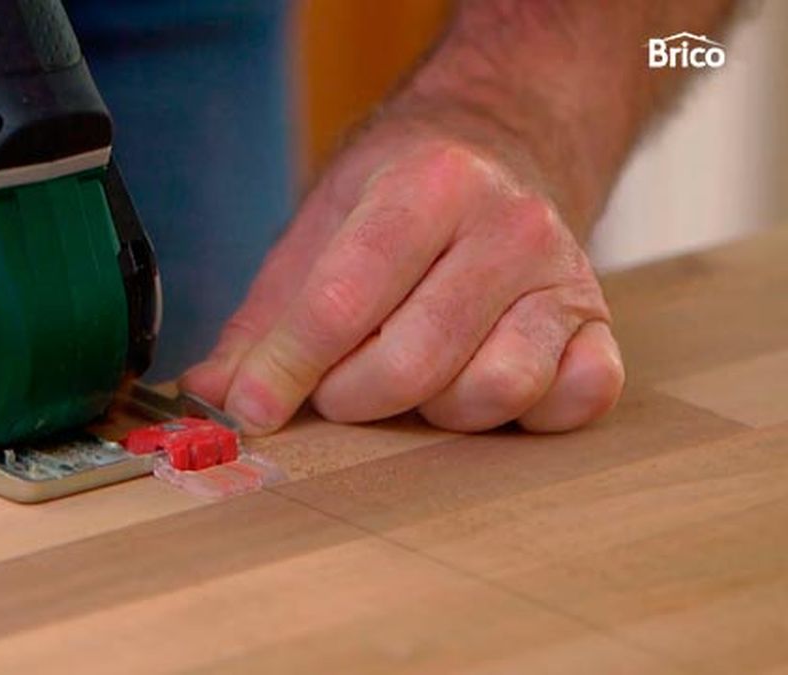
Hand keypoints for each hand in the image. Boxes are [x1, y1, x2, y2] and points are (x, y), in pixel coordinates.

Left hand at [182, 110, 624, 434]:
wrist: (499, 153)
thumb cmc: (395, 202)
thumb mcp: (316, 233)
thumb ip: (262, 321)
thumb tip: (210, 395)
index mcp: (427, 186)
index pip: (343, 298)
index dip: (288, 367)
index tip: (251, 410)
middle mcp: (508, 225)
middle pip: (415, 359)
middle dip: (353, 397)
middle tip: (336, 389)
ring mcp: (563, 276)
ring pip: (494, 389)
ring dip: (434, 412)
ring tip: (411, 382)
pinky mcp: (599, 324)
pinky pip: (576, 400)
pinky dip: (524, 416)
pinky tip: (481, 388)